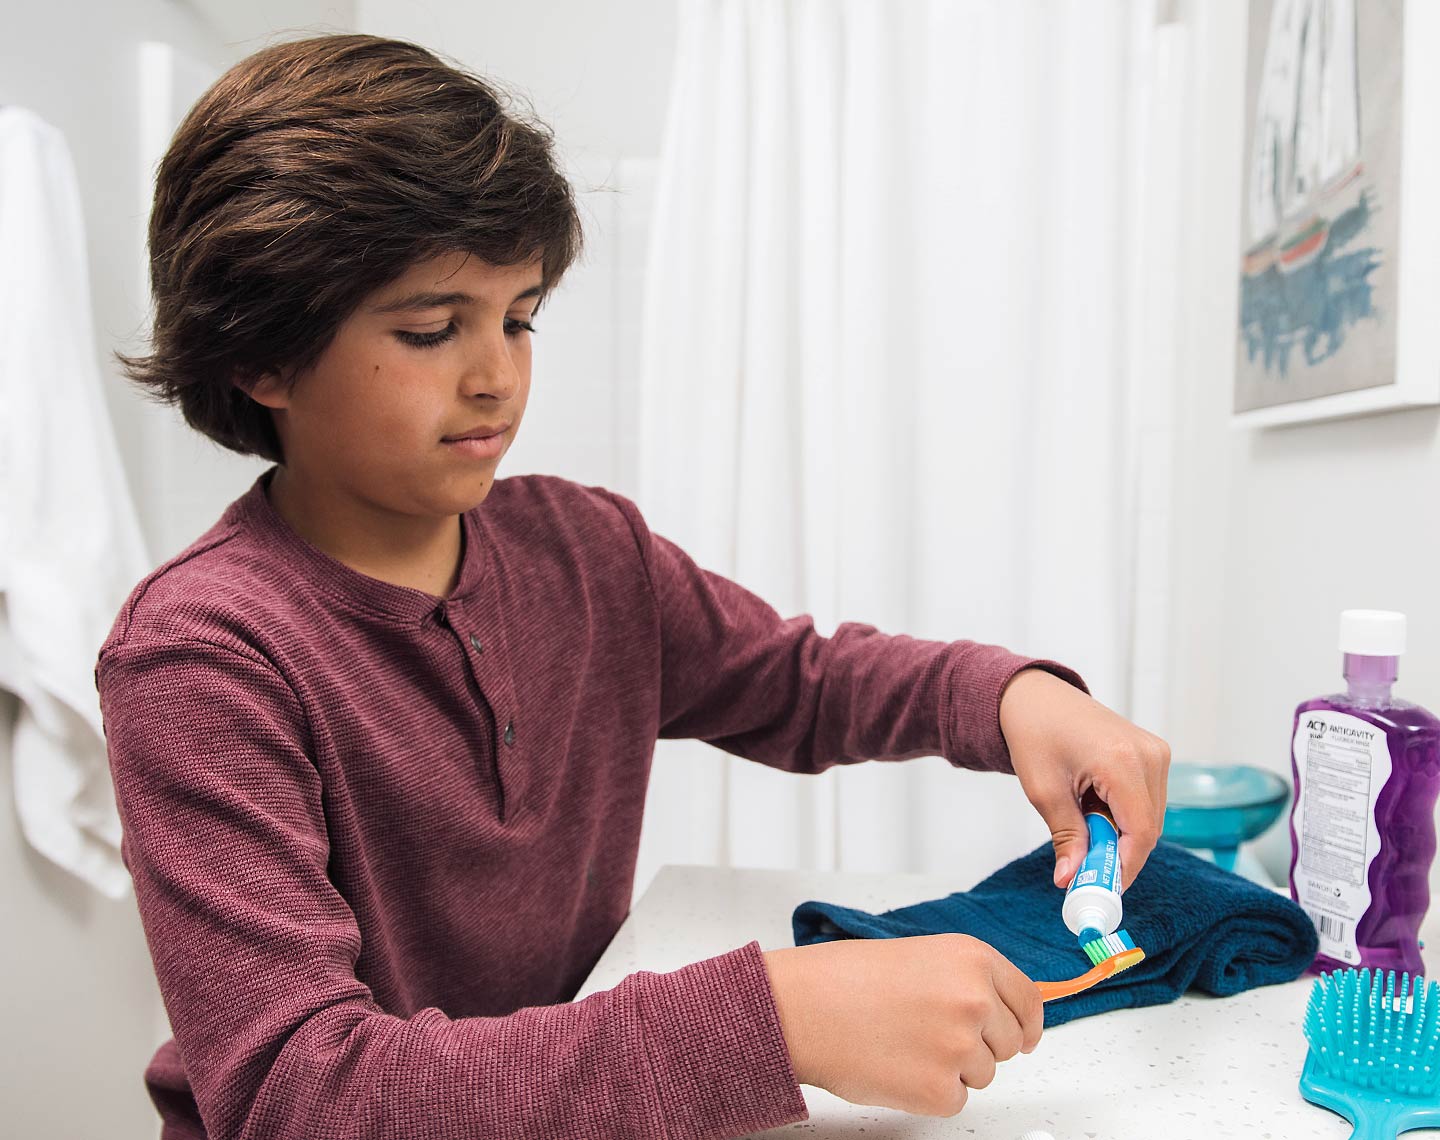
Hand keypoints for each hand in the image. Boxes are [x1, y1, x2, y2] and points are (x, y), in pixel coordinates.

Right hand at [761, 934, 1042, 1115]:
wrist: (802, 1007)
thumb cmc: (844, 979)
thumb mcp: (920, 956)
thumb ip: (965, 979)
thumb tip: (997, 1011)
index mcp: (972, 959)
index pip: (1028, 1000)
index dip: (1026, 1023)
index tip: (1024, 1036)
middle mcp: (975, 1000)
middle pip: (1009, 1043)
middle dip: (979, 1044)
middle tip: (931, 1035)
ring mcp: (960, 1046)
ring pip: (982, 1073)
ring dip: (951, 1067)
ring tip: (903, 1043)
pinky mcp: (940, 1089)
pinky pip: (955, 1099)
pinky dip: (928, 1092)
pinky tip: (897, 1065)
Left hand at [998, 667, 1169, 890]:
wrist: (1035, 696)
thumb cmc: (1034, 733)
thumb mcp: (1044, 790)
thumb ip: (1066, 837)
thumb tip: (1070, 879)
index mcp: (1122, 761)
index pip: (1141, 832)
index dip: (1124, 866)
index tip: (1101, 889)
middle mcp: (1149, 754)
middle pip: (1149, 827)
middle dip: (1120, 855)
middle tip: (1087, 872)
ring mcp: (1155, 751)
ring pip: (1151, 816)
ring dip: (1121, 834)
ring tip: (1084, 829)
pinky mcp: (1153, 752)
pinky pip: (1147, 799)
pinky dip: (1124, 815)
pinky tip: (1094, 808)